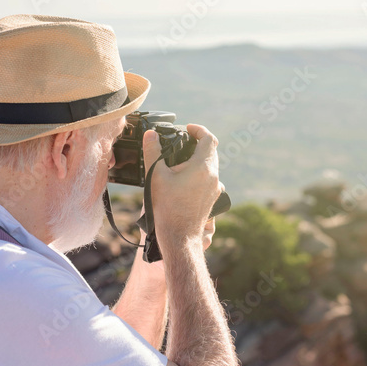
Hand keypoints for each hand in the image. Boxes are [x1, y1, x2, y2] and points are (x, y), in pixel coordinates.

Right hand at [143, 124, 220, 246]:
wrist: (179, 235)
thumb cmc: (167, 207)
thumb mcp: (155, 176)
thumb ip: (152, 151)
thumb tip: (151, 134)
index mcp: (202, 167)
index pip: (208, 138)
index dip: (198, 129)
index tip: (187, 129)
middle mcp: (213, 176)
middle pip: (211, 151)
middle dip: (197, 143)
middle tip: (182, 143)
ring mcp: (215, 188)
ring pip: (211, 165)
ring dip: (199, 159)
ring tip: (180, 162)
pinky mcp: (213, 198)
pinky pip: (210, 178)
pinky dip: (200, 173)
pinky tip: (184, 180)